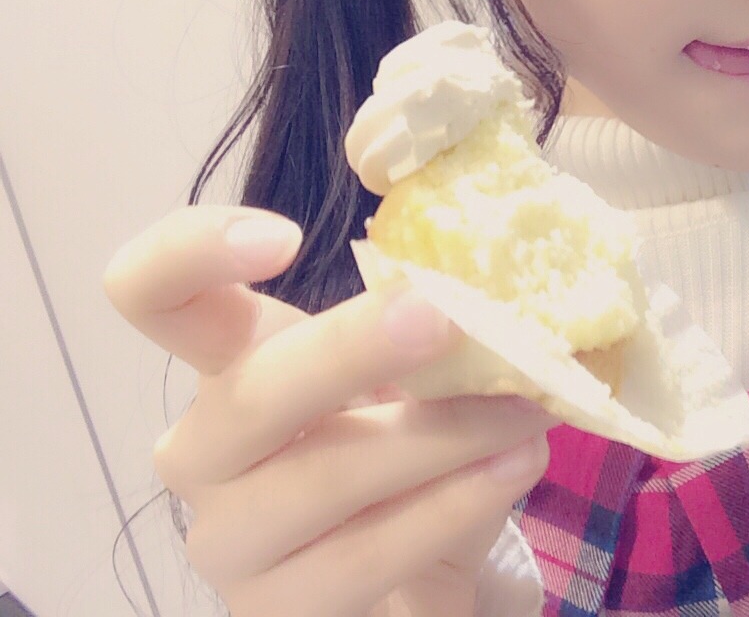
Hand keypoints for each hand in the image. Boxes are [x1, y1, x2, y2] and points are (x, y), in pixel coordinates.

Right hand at [103, 205, 555, 616]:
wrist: (408, 566)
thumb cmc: (398, 440)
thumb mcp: (411, 372)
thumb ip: (432, 329)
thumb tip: (507, 294)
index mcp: (228, 360)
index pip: (150, 293)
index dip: (190, 253)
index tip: (285, 237)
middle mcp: (206, 447)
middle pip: (253, 392)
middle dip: (353, 349)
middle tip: (447, 317)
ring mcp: (229, 538)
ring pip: (323, 479)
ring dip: (441, 437)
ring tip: (528, 410)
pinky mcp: (274, 612)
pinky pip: (364, 557)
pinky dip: (451, 506)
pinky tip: (511, 470)